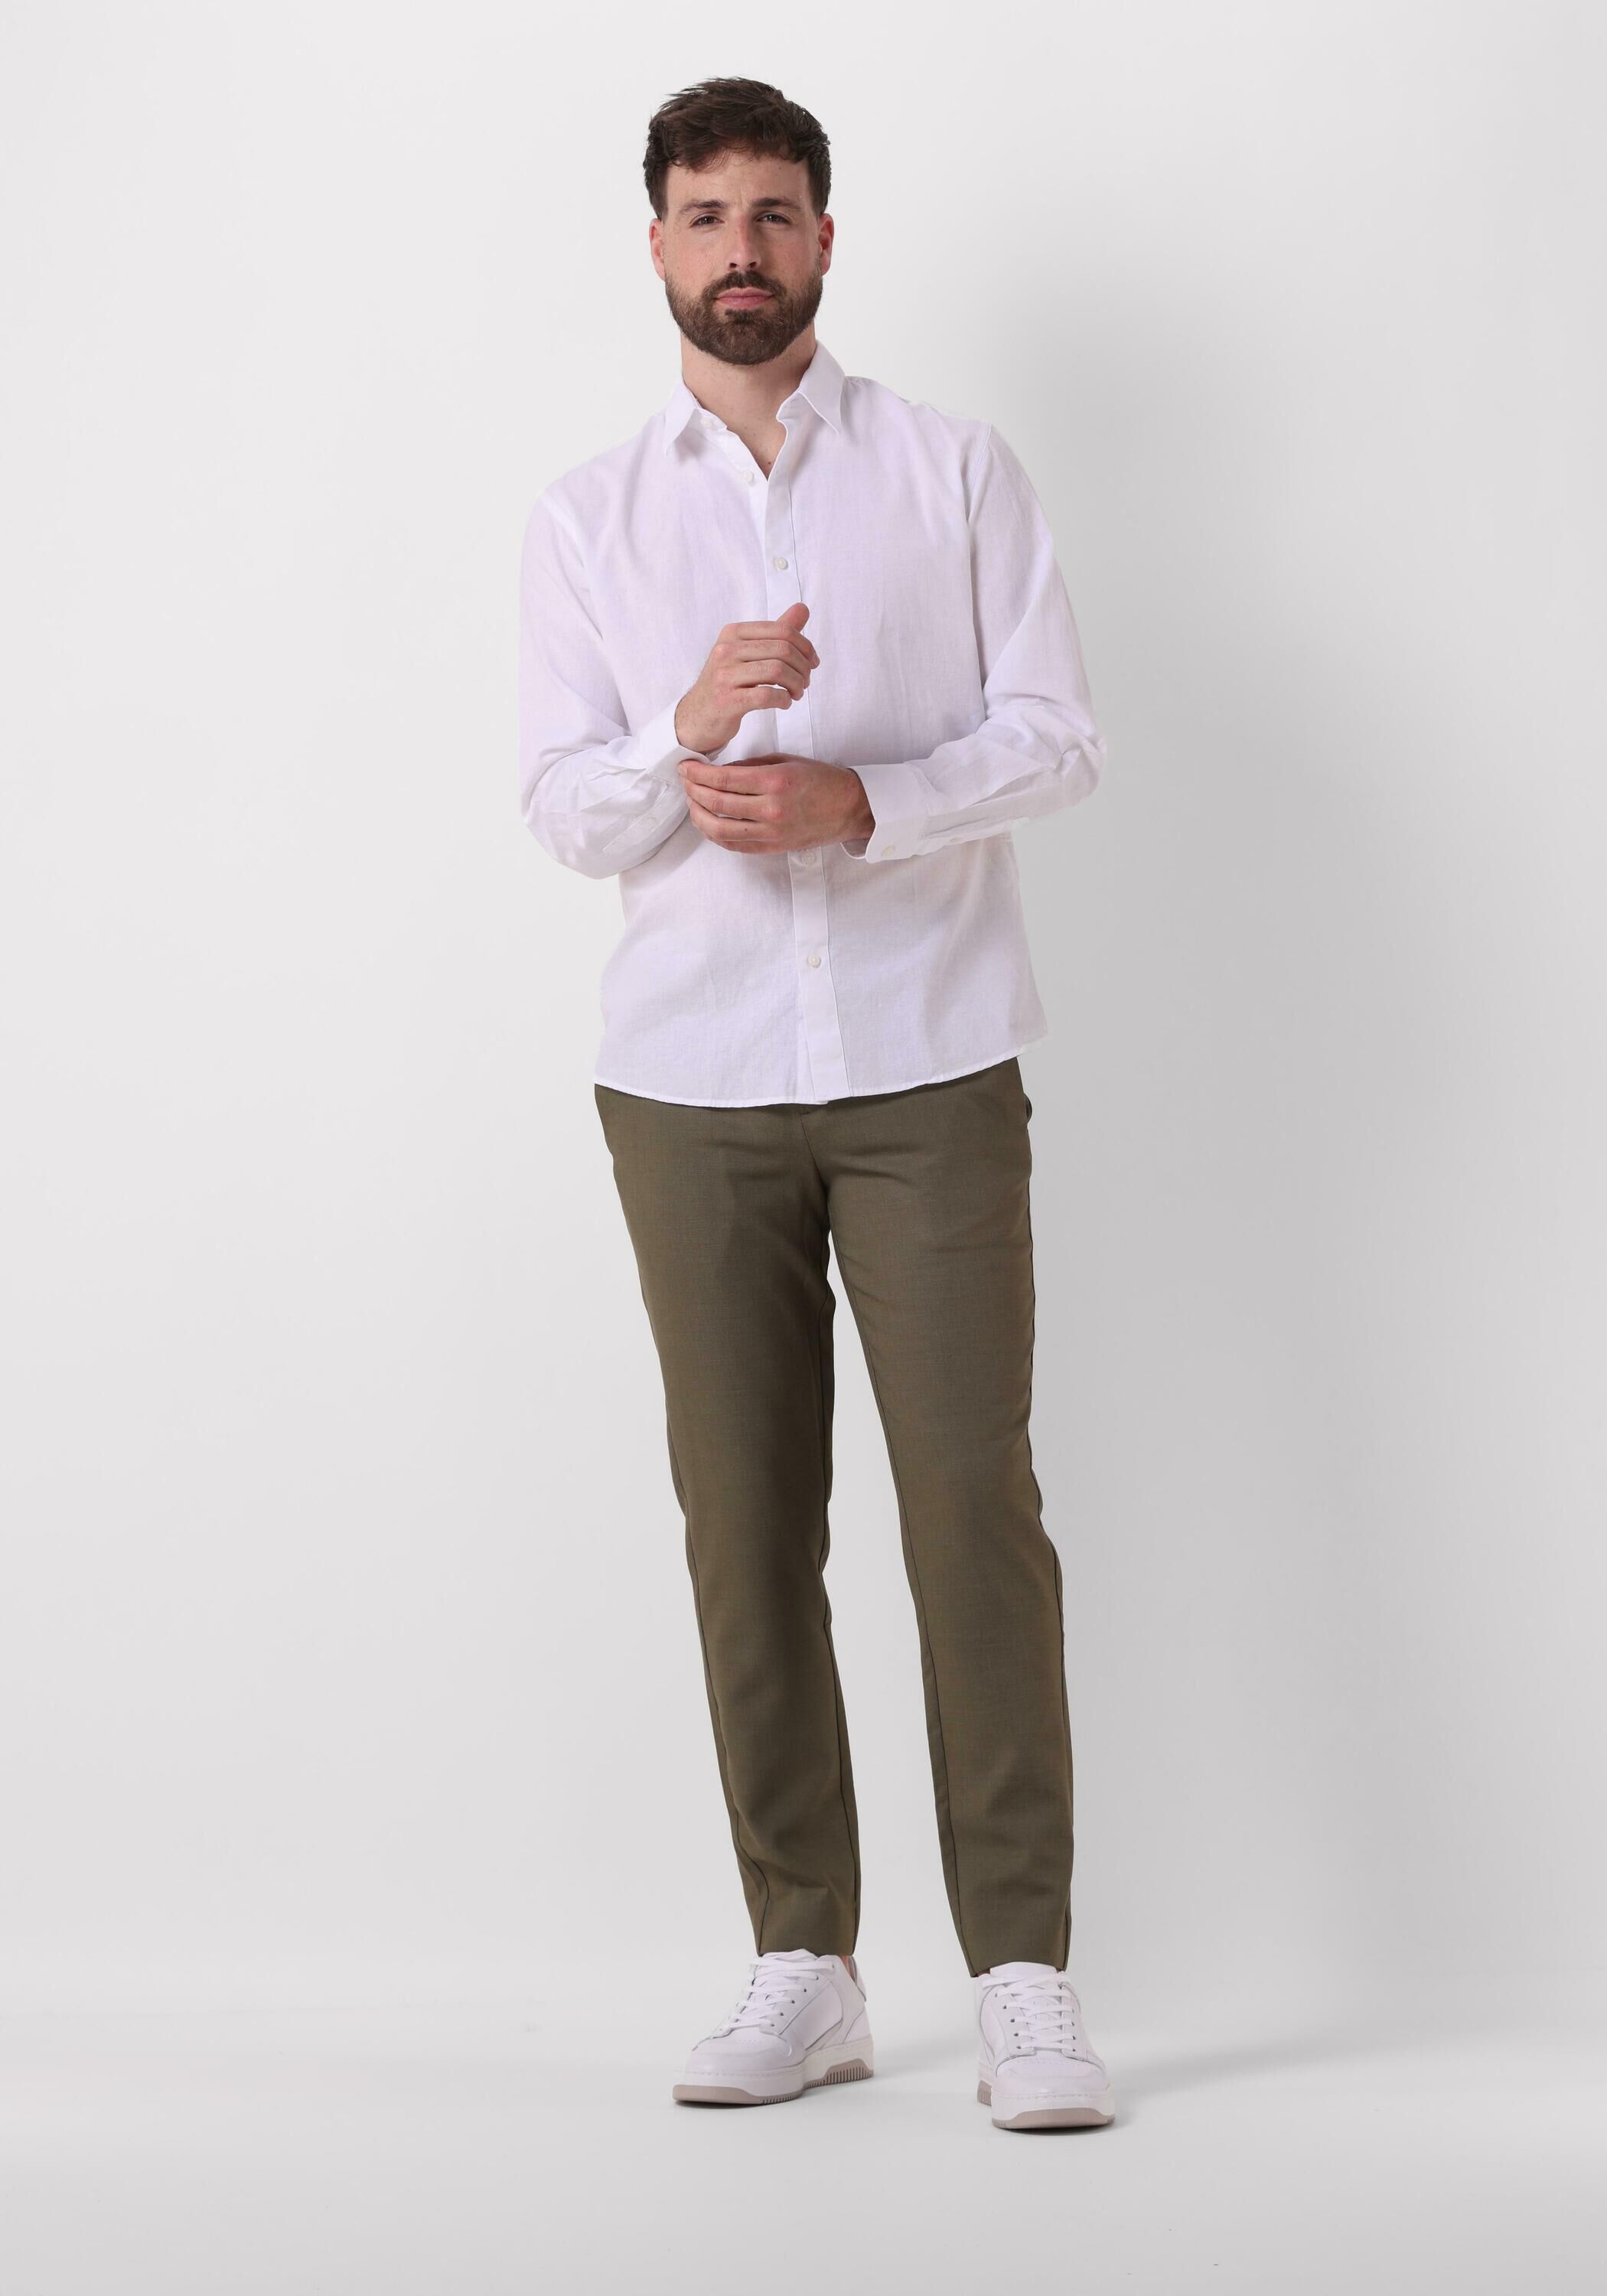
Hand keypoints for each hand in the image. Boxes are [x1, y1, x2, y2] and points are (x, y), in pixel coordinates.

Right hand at [674, 602, 819, 754]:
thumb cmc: (729, 682)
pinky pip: (766, 696)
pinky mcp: (727, 700)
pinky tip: (785, 703)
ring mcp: (725, 675)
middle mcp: (726, 649)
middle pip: (783, 650)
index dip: (805, 647)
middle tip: (805, 682)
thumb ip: (776, 632)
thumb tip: (803, 609)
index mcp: (733, 633)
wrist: (698, 715)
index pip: (782, 630)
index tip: (812, 664)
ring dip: (796, 685)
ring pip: (777, 671)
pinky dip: (783, 700)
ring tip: (797, 694)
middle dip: (803, 668)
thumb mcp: (749, 652)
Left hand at [678, 752, 874, 853]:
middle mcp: (771, 809)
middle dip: (693, 791)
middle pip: (716, 803)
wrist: (850, 808)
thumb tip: (718, 771)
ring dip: (698, 816)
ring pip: (719, 829)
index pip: (723, 779)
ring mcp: (771, 832)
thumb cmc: (820, 780)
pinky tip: (708, 822)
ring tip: (692, 803)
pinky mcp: (772, 847)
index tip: (685, 767)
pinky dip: (716, 834)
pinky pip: (735, 845)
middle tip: (684, 782)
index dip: (697, 773)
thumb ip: (750, 767)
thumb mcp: (786, 761)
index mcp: (775, 782)